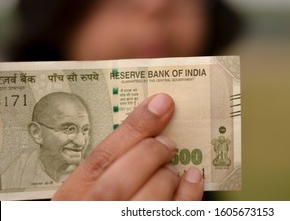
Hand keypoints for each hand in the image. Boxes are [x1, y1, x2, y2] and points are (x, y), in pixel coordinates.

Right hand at [52, 93, 203, 199]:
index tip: (160, 104)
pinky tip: (192, 177)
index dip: (133, 128)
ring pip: (147, 201)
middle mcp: (96, 212)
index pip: (100, 159)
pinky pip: (174, 214)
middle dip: (150, 154)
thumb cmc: (97, 201)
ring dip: (166, 176)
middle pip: (119, 183)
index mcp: (73, 198)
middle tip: (167, 142)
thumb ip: (106, 164)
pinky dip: (188, 195)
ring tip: (171, 168)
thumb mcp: (85, 188)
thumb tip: (145, 132)